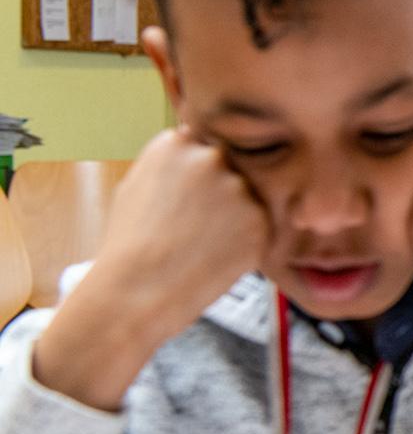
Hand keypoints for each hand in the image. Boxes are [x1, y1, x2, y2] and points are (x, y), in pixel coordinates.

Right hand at [31, 129, 268, 410]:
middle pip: (233, 172)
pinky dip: (245, 246)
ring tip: (201, 247)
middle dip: (223, 198)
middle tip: (198, 230)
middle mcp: (209, 157)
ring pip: (249, 202)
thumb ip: (171, 166)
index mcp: (175, 143)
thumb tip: (191, 153)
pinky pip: (261, 230)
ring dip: (236, 222)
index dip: (201, 181)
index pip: (206, 149)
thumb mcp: (136, 187)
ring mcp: (237, 187)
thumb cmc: (130, 246)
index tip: (191, 203)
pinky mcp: (259, 219)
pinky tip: (215, 259)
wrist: (136, 291)